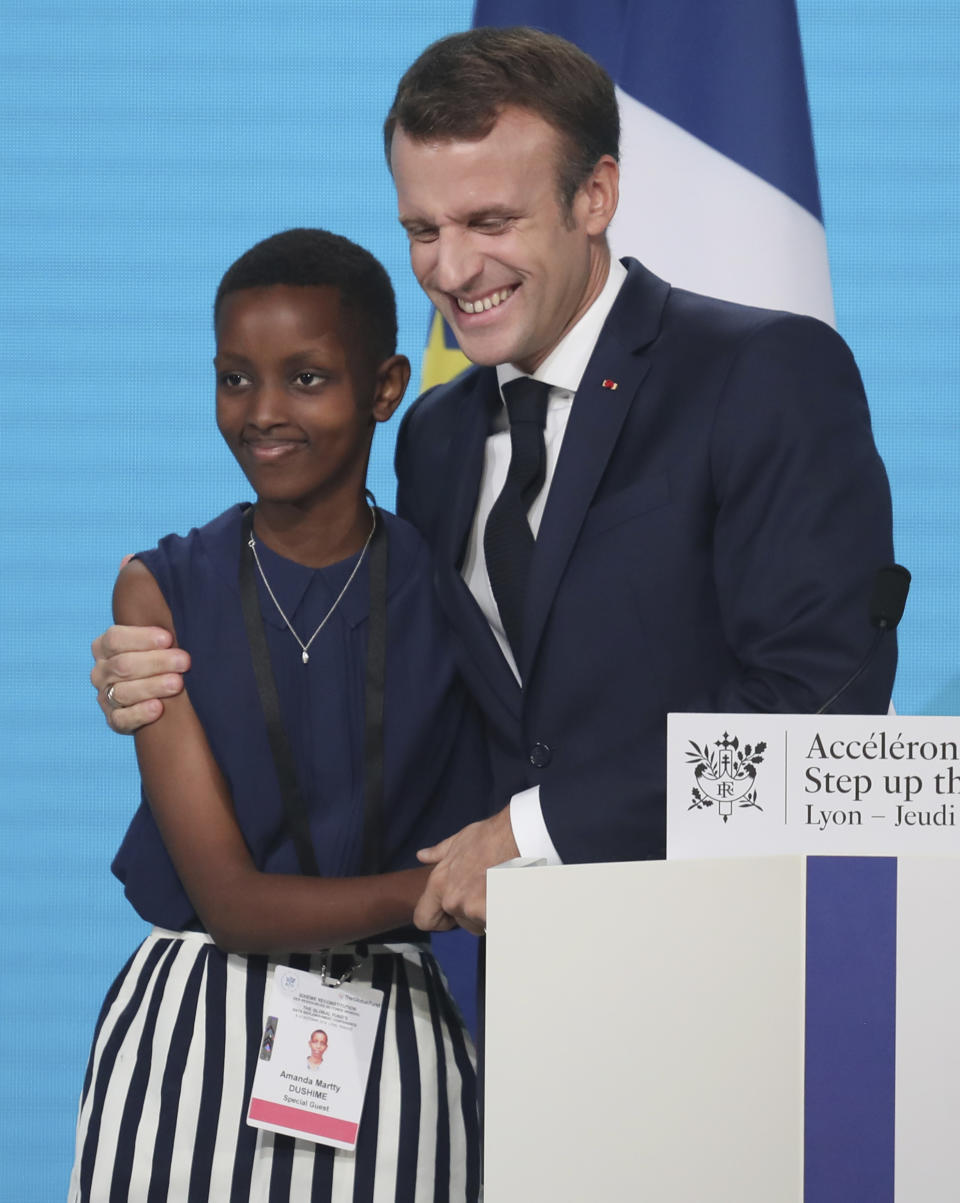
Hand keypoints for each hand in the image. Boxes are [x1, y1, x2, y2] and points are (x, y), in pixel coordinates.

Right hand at [91, 625, 189, 732]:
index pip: (115, 639)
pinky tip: (158, 708)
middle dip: (157, 662)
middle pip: (123, 665)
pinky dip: (140, 713)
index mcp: (105, 647)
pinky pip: (122, 719)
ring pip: (123, 691)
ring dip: (152, 686)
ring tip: (177, 683)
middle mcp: (101, 671)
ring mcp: (105, 696)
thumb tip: (181, 619)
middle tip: (185, 661)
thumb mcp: (156, 643)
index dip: (141, 638)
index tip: (168, 638)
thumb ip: (161, 635)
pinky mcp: (114, 720)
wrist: (161, 696)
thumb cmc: (162, 660)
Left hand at [414, 807, 518, 935]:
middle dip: (471, 910)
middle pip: (459, 921)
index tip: (451, 912)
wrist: (515, 836)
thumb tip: (422, 855)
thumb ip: (438, 854)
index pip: (423, 919)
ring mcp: (470, 908)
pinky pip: (493, 924)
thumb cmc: (489, 837)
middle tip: (485, 889)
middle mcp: (452, 899)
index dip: (438, 918)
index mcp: (440, 883)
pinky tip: (506, 896)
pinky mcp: (489, 912)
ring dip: (486, 912)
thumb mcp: (458, 841)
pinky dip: (500, 914)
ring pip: (477, 923)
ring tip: (497, 888)